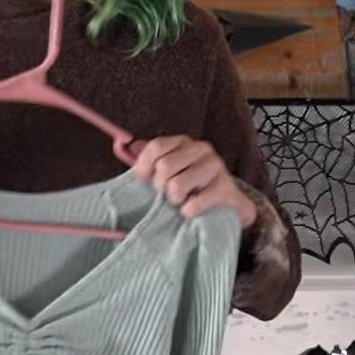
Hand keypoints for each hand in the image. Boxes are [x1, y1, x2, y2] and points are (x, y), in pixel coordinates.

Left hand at [130, 136, 258, 227]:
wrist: (229, 205)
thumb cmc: (193, 188)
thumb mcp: (171, 172)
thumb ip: (150, 162)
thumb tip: (124, 147)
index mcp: (183, 142)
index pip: (155, 147)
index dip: (143, 166)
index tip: (142, 181)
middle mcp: (201, 149)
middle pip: (165, 166)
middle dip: (160, 187)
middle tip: (168, 195)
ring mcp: (216, 166)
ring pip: (177, 185)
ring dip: (174, 200)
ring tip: (181, 202)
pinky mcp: (225, 188)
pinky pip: (194, 203)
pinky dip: (188, 211)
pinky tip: (191, 211)